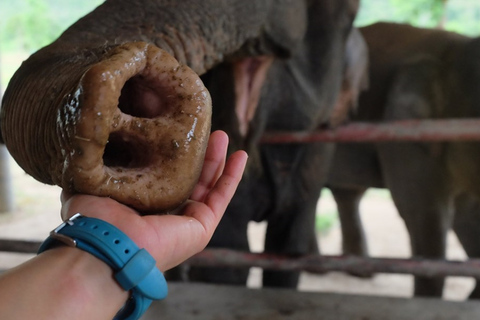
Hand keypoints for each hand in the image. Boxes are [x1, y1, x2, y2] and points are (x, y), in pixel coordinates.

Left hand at [60, 130, 246, 270]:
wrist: (108, 246)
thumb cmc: (94, 220)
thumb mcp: (91, 184)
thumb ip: (96, 168)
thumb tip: (92, 146)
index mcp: (142, 205)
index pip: (163, 176)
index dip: (172, 156)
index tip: (176, 132)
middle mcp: (166, 214)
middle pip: (190, 178)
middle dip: (198, 154)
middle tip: (204, 129)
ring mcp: (186, 222)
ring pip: (209, 185)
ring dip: (217, 160)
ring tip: (222, 135)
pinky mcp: (202, 227)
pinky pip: (222, 197)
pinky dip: (232, 176)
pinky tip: (240, 155)